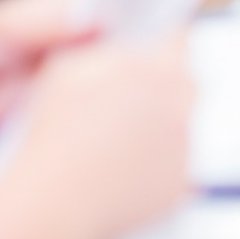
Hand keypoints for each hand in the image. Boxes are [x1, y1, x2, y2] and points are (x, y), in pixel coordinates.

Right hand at [6, 36, 193, 238]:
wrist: (54, 199)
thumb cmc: (55, 136)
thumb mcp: (70, 68)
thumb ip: (107, 51)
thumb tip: (120, 48)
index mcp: (156, 70)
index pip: (178, 39)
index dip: (161, 44)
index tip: (150, 50)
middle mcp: (179, 107)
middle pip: (186, 83)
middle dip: (163, 86)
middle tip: (127, 99)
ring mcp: (183, 149)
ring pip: (181, 126)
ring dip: (160, 127)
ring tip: (115, 142)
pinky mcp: (180, 186)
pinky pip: (176, 167)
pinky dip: (156, 166)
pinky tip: (121, 170)